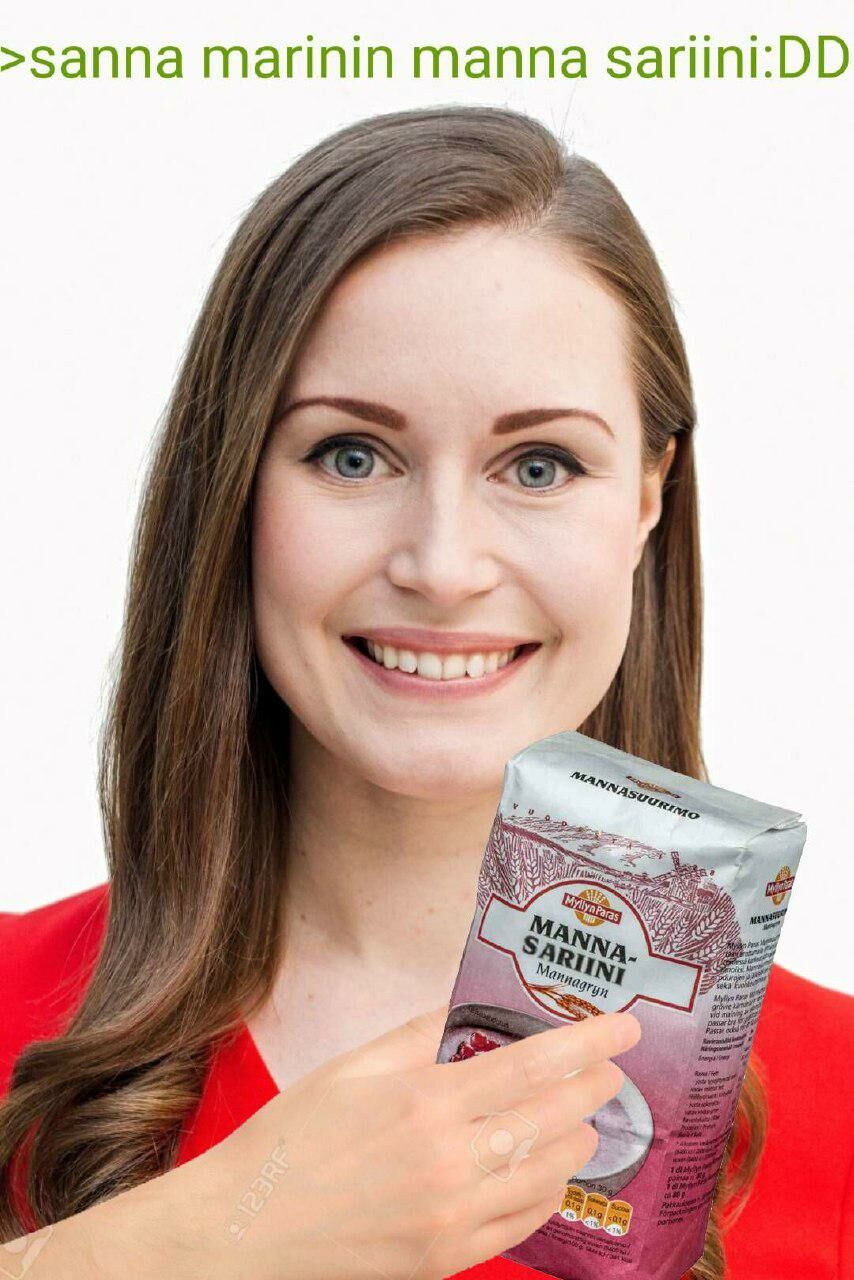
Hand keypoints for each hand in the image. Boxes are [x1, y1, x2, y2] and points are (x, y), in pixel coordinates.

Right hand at [189, 1004, 641, 1279]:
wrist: (248, 1229)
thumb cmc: (292, 1139)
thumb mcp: (353, 1067)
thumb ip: (419, 1035)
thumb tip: (468, 1009)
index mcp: (426, 1101)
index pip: (533, 1064)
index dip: (588, 1042)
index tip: (624, 1027)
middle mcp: (451, 1160)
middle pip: (554, 1117)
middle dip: (594, 1089)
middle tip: (611, 1071)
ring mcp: (453, 1216)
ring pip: (550, 1173)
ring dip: (578, 1139)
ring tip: (581, 1117)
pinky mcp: (447, 1256)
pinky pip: (524, 1223)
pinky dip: (548, 1191)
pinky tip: (547, 1170)